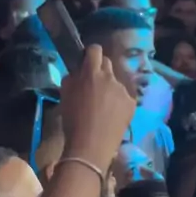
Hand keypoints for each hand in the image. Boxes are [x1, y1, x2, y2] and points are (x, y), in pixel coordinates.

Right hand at [60, 45, 135, 174]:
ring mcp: (122, 90)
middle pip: (107, 63)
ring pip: (115, 81)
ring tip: (103, 104)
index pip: (95, 50)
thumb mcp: (64, 95)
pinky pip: (124, 95)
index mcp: (91, 73)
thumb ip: (72, 77)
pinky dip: (118, 101)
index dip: (90, 54)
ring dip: (109, 87)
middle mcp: (109, 77)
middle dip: (100, 69)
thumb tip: (78, 71)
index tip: (86, 62)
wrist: (90, 146)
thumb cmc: (72, 120)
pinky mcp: (131, 103)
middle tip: (93, 84)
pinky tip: (112, 114)